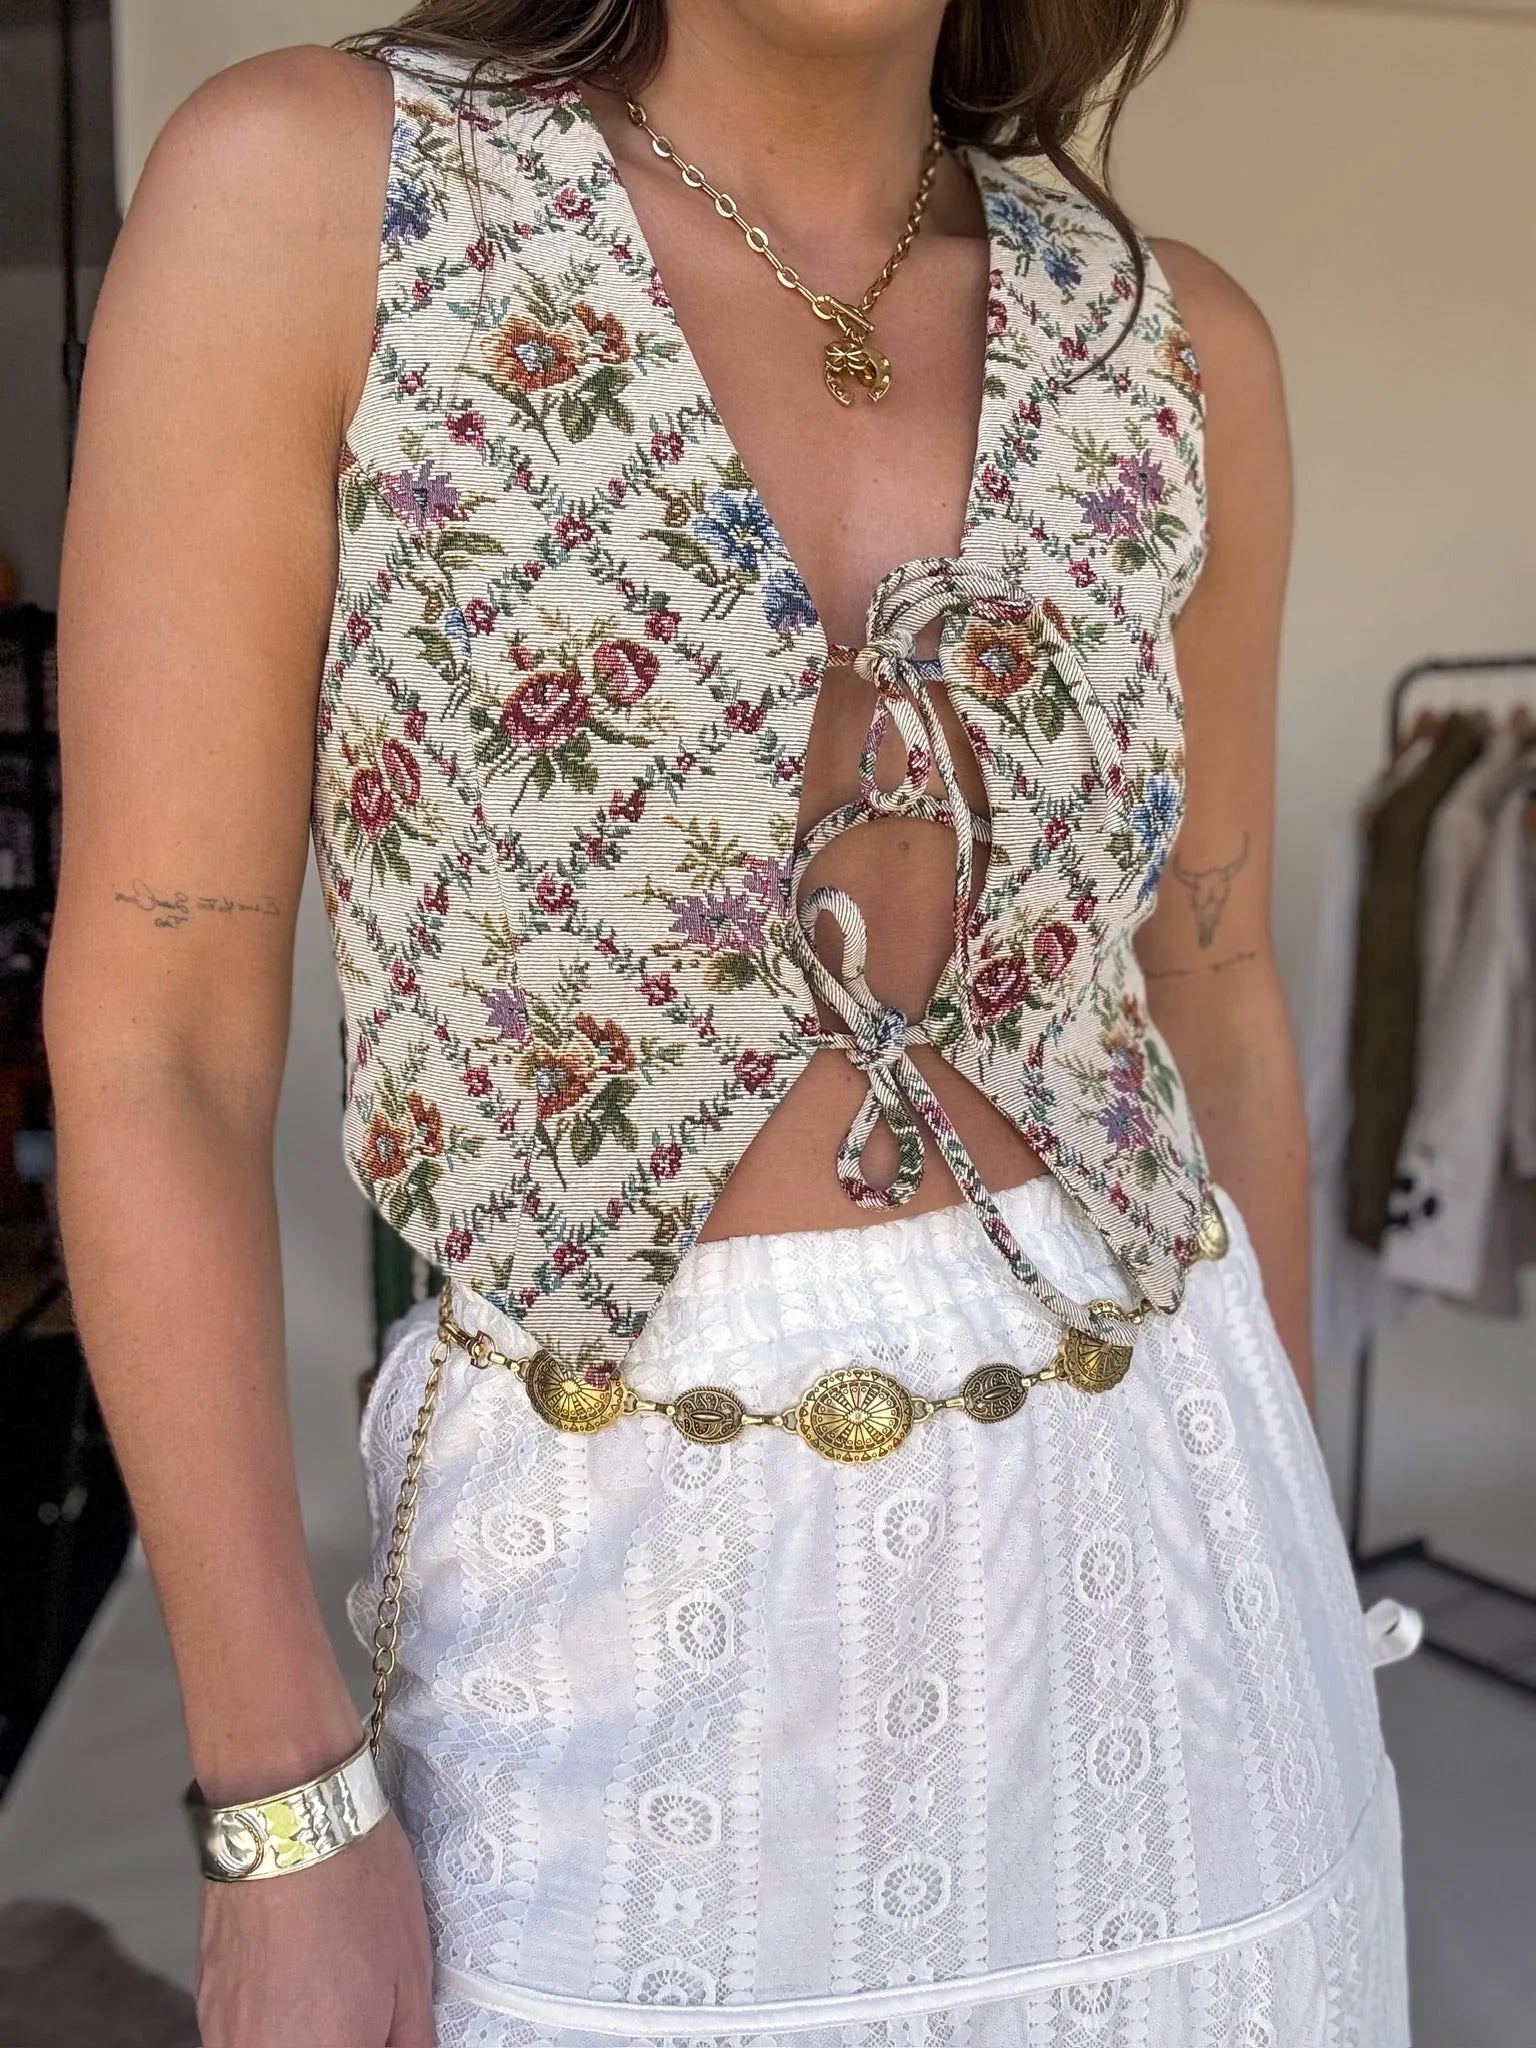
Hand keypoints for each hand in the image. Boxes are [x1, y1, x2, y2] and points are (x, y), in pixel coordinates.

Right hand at [195, 1810, 435, 2045]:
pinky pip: (242, 2034)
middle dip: (339, 2036)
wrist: (289, 1816)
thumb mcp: (411, 1973)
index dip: (374, 2041)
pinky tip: (296, 1973)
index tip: (382, 2028)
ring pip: (272, 2046)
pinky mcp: (205, 2002)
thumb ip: (408, 2041)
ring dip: (303, 2032)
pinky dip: (271, 2017)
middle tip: (361, 2006)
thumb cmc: (354, 1884)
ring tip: (328, 1983)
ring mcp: (225, 2034)